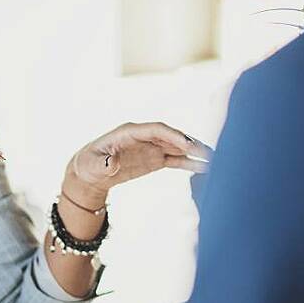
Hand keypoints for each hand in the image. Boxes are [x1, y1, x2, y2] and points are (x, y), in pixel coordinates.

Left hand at [67, 122, 209, 197]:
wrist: (90, 172)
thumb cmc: (89, 164)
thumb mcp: (92, 165)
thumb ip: (104, 164)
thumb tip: (113, 164)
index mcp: (130, 132)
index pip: (155, 129)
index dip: (172, 135)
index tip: (187, 144)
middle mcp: (144, 136)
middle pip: (171, 136)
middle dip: (189, 142)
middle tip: (208, 152)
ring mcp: (152, 147)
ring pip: (177, 146)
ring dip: (195, 151)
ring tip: (214, 158)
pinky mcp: (156, 159)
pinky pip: (176, 159)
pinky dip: (190, 162)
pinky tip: (205, 167)